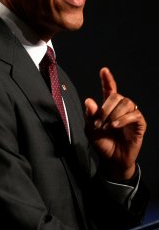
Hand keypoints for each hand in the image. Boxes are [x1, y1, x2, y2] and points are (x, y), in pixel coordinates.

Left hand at [84, 67, 145, 181]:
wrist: (111, 159)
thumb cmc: (102, 143)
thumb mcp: (90, 129)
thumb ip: (90, 115)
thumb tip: (89, 100)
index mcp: (108, 107)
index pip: (109, 90)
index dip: (107, 80)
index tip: (104, 70)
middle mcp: (121, 109)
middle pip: (117, 96)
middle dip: (105, 108)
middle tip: (98, 122)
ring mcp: (131, 115)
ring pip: (126, 103)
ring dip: (113, 114)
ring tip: (106, 127)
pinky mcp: (139, 124)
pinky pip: (134, 115)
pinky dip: (122, 119)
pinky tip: (114, 126)